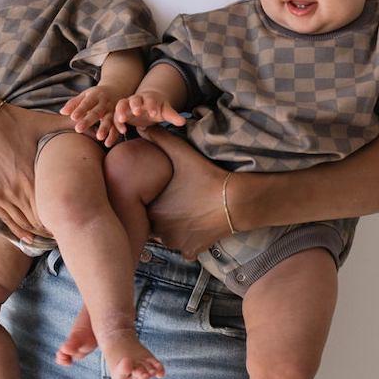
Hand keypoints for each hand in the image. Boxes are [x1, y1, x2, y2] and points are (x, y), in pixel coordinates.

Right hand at [0, 103, 67, 241]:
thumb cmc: (19, 121)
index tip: (77, 220)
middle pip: (38, 220)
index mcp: (32, 175)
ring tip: (51, 234)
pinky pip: (6, 219)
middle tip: (67, 232)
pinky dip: (18, 230)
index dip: (65, 217)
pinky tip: (29, 238)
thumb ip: (72, 127)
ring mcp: (0, 193)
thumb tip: (98, 130)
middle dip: (53, 227)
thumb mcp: (47, 122)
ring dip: (37, 231)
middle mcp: (15, 188)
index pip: (52, 207)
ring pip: (23, 223)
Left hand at [61, 86, 121, 146]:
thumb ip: (74, 103)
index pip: (86, 103)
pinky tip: (108, 143)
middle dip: (88, 121)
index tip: (73, 117)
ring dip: (104, 128)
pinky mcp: (119, 119)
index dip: (80, 110)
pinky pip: (116, 128)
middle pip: (96, 112)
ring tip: (99, 137)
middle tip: (78, 129)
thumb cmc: (95, 96)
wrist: (116, 91)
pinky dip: (113, 136)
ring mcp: (113, 111)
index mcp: (95, 96)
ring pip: (109, 120)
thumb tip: (62, 111)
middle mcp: (105, 103)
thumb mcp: (85, 96)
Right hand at [114, 92, 186, 132]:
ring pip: (121, 105)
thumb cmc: (157, 107)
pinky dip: (117, 122)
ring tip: (122, 120)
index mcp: (149, 98)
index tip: (154, 113)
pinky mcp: (121, 113)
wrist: (147, 106)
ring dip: (120, 112)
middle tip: (136, 112)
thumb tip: (183, 121)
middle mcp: (136, 99)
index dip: (151, 105)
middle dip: (134, 105)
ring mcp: (127, 105)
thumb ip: (173, 116)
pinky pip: (116, 116)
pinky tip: (121, 131)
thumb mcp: (165, 111)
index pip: (150, 100)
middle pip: (133, 99)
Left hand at [140, 126, 229, 259]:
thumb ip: (159, 138)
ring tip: (185, 214)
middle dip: (160, 216)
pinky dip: (188, 241)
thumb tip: (143, 127)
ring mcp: (176, 243)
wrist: (237, 200)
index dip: (149, 200)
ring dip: (172, 229)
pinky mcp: (192, 251)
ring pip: (167, 238)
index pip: (141, 208)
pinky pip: (184, 249)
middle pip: (153, 225)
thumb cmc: (206, 175)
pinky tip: (195, 228)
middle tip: (173, 203)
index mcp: (152, 209)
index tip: (159, 193)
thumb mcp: (181, 153)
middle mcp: (160, 231)